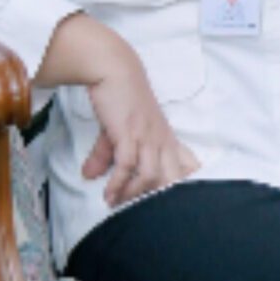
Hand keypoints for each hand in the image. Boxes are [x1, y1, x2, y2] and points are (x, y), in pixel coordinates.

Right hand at [80, 55, 201, 206]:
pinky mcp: (129, 133)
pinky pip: (127, 166)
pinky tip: (109, 195)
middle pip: (173, 178)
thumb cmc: (120, 95)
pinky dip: (118, 184)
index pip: (188, 164)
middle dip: (161, 200)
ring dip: (134, 195)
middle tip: (143, 213)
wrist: (113, 67)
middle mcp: (160, 139)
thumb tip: (89, 175)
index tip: (186, 203)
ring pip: (151, 176)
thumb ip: (105, 155)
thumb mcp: (114, 129)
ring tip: (117, 205)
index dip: (191, 184)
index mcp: (164, 137)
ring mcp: (147, 136)